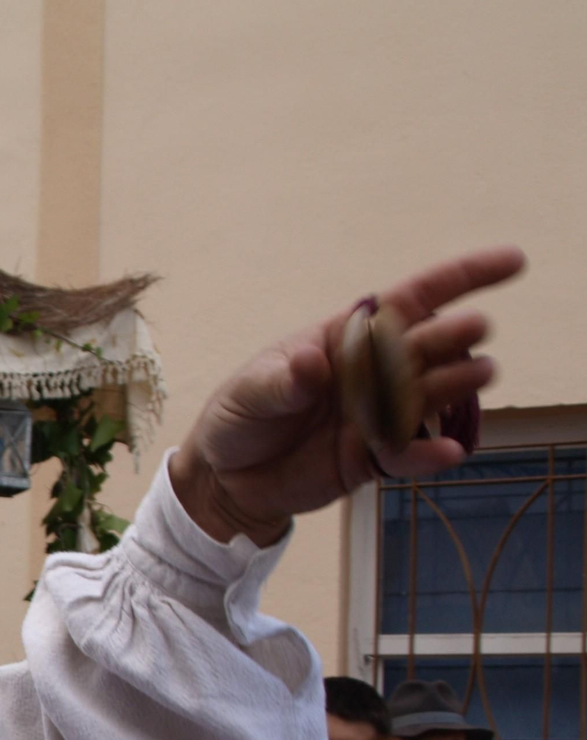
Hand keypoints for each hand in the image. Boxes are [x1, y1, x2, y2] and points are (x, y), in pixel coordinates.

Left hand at [169, 246, 524, 545]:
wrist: (226, 478)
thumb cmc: (238, 416)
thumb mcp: (249, 391)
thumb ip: (284, 380)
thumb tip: (313, 365)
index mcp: (348, 337)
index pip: (413, 299)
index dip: (464, 278)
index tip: (512, 262)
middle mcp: (373, 372)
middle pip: (429, 345)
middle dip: (453, 335)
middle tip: (468, 332)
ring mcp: (379, 414)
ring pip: (432, 395)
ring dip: (456, 385)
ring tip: (473, 377)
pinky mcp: (375, 457)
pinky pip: (411, 453)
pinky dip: (430, 453)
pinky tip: (447, 452)